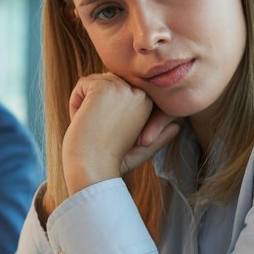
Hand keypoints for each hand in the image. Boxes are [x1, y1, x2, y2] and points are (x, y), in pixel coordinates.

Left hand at [62, 73, 180, 194]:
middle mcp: (142, 93)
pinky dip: (75, 103)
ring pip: (96, 82)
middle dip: (98, 105)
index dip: (110, 108)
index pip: (123, 88)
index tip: (108, 133)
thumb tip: (177, 127)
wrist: (93, 171)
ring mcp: (124, 88)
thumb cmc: (113, 163)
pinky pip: (83, 84)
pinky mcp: (104, 87)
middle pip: (110, 82)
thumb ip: (160, 137)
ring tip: (93, 128)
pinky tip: (84, 121)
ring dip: (87, 105)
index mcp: (153, 106)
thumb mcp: (142, 151)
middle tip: (99, 132)